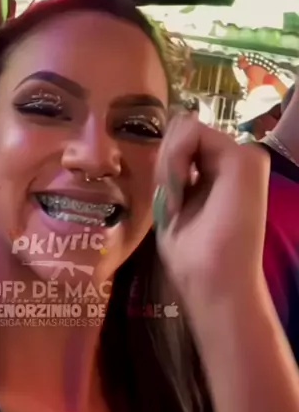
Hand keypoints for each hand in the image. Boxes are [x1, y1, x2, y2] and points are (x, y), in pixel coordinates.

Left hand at [153, 113, 269, 313]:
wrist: (213, 281)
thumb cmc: (192, 254)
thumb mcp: (172, 199)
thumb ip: (173, 165)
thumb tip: (172, 131)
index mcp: (218, 170)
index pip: (183, 139)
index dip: (165, 161)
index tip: (166, 197)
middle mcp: (233, 158)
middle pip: (182, 131)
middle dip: (166, 160)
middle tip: (171, 201)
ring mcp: (243, 154)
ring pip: (185, 130)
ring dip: (169, 164)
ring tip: (177, 201)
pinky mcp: (245, 157)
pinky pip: (193, 132)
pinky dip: (175, 159)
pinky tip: (181, 191)